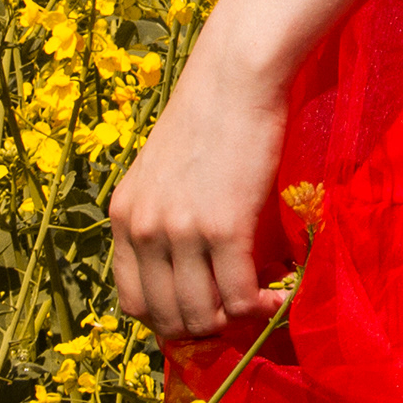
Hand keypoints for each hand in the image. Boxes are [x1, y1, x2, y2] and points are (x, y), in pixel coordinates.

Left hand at [108, 43, 289, 341]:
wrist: (236, 75)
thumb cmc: (209, 113)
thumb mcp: (162, 169)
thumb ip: (160, 214)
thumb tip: (183, 263)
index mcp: (122, 217)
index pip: (131, 301)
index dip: (167, 319)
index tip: (201, 312)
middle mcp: (143, 230)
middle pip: (164, 317)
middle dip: (202, 327)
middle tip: (237, 313)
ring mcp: (181, 232)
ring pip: (201, 314)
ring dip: (233, 322)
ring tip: (262, 304)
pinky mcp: (223, 228)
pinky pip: (238, 296)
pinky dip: (260, 307)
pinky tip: (279, 295)